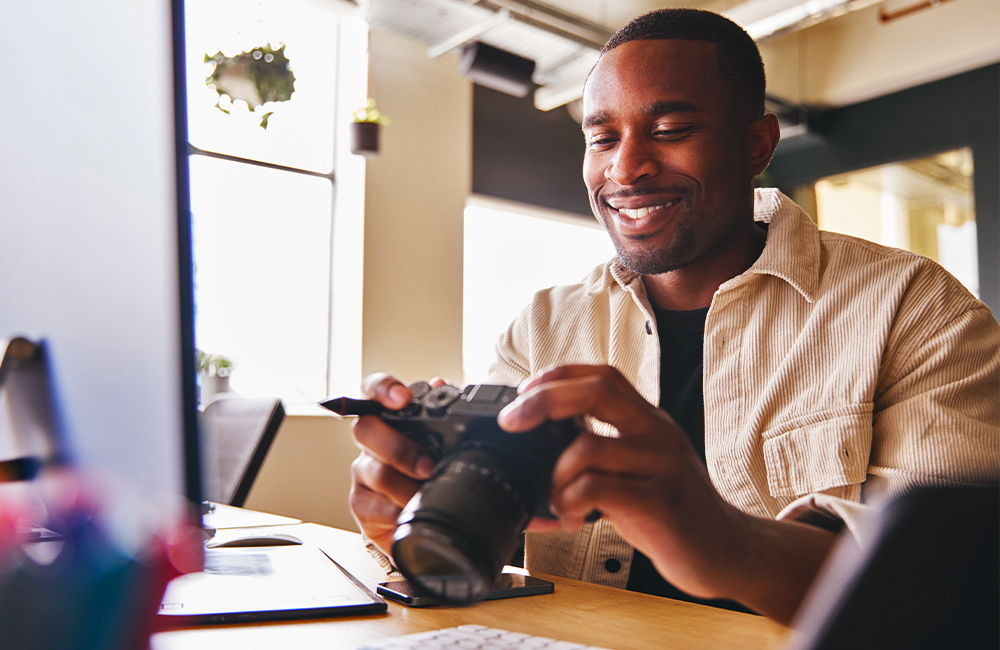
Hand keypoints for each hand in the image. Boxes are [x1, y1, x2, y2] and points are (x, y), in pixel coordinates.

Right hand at [349, 373, 439, 557]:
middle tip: (427, 466)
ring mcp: (363, 472)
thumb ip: (440, 411)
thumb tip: (440, 384)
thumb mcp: (441, 438)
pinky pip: (374, 507)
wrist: (420, 514)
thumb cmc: (428, 469)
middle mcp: (371, 441)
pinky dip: (397, 512)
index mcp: (389, 418)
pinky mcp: (362, 504)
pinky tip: (412, 513)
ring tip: (427, 495)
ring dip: (405, 486)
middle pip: (366, 430)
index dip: (384, 389)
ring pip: (375, 472)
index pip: (374, 390)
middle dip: (398, 448)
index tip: (402, 398)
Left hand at [497, 365, 834, 622]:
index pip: (603, 376)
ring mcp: (662, 465)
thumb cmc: (675, 514)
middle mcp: (658, 434)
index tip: (523, 391)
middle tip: (512, 422)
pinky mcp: (660, 502)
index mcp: (649, 422)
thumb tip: (537, 456)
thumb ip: (600, 456)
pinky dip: (570, 501)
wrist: (729, 553)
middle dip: (543, 400)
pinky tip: (572, 518)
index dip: (559, 375)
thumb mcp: (639, 471)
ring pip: (589, 446)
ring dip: (555, 475)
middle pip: (597, 391)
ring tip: (555, 500)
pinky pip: (599, 489)